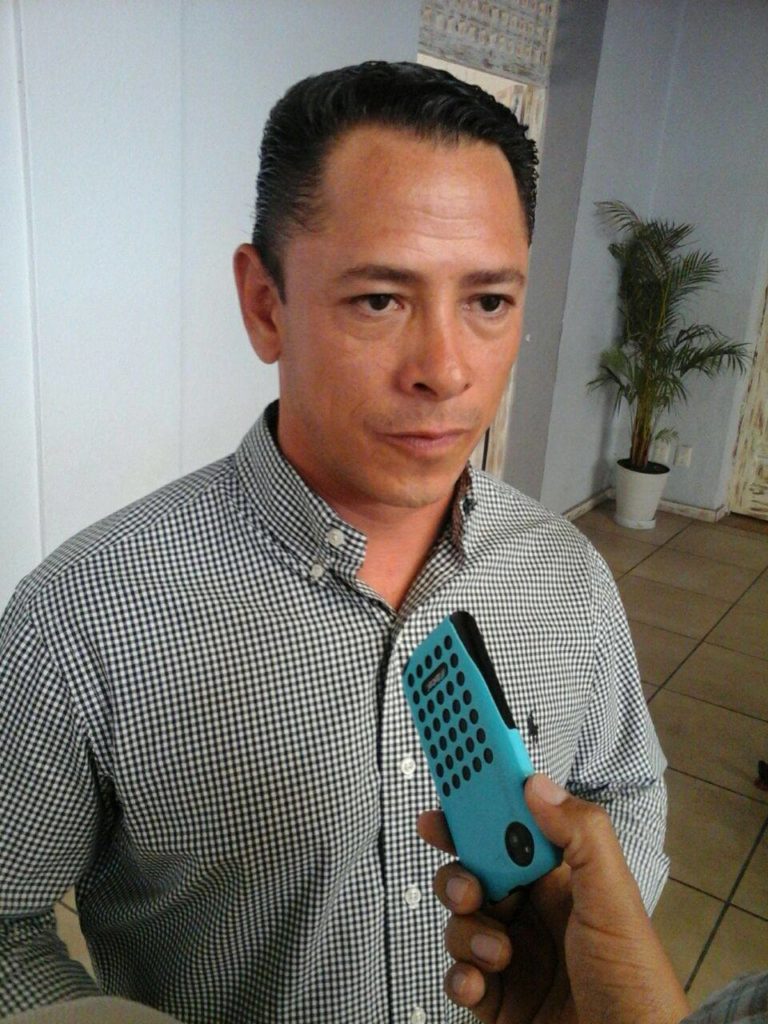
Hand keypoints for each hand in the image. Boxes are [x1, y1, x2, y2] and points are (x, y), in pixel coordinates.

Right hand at [419, 774, 689, 1023]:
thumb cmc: (638, 987)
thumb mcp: (615, 900)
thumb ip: (580, 835)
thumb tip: (536, 785)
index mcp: (561, 883)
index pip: (513, 833)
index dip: (480, 814)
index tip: (449, 801)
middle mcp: (534, 916)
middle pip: (476, 875)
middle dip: (460, 875)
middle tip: (468, 887)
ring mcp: (513, 959)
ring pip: (462, 924)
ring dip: (468, 933)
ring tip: (499, 953)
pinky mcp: (498, 1001)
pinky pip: (459, 976)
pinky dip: (461, 976)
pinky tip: (481, 982)